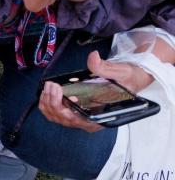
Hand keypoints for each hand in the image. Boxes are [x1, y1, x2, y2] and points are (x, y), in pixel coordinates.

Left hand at [39, 50, 154, 133]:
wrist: (131, 80)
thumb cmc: (128, 80)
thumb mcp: (120, 72)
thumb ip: (104, 67)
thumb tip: (93, 58)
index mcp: (100, 118)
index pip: (76, 120)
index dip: (65, 109)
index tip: (61, 93)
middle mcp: (88, 121)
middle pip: (62, 119)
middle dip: (53, 101)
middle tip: (52, 85)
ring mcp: (80, 117)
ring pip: (56, 117)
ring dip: (48, 102)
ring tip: (49, 86)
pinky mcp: (74, 111)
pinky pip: (56, 113)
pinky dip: (48, 103)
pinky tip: (48, 92)